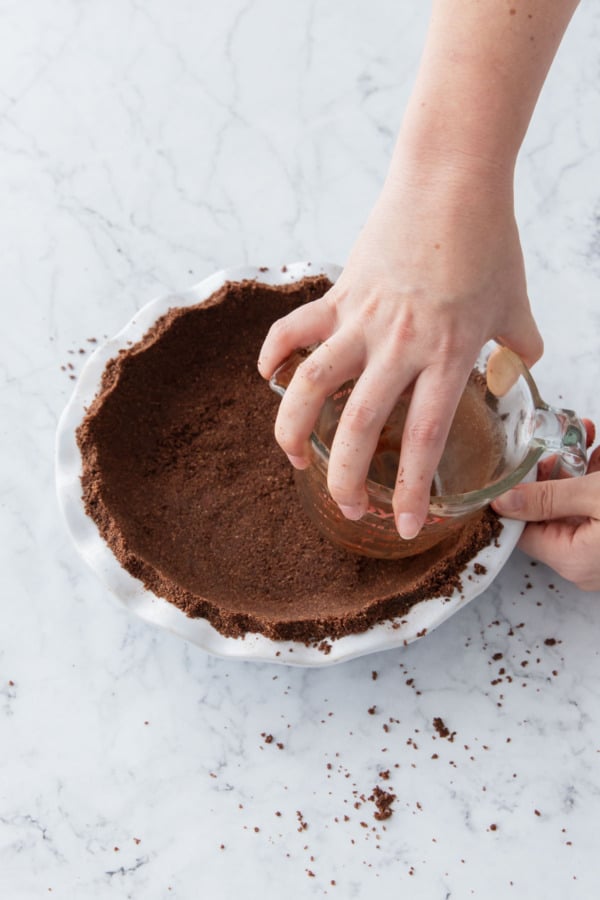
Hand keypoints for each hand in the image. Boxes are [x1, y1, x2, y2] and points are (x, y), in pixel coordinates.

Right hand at [258, 157, 541, 538]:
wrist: (452, 179)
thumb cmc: (488, 239)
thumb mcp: (514, 302)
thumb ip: (521, 346)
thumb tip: (523, 368)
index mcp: (447, 355)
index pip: (423, 439)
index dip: (409, 491)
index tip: (402, 526)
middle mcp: (400, 345)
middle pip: (358, 427)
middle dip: (344, 479)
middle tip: (347, 506)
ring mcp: (362, 318)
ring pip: (311, 384)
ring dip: (292, 429)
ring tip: (292, 457)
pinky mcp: (338, 293)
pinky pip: (293, 329)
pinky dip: (273, 354)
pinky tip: (268, 378)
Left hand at [492, 429, 599, 591]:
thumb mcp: (596, 497)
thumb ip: (549, 497)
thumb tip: (502, 500)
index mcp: (569, 559)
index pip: (519, 528)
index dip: (513, 494)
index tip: (512, 463)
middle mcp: (582, 562)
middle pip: (548, 511)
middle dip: (555, 470)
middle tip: (559, 438)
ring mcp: (599, 551)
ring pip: (575, 505)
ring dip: (580, 469)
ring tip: (584, 433)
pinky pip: (594, 508)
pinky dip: (596, 480)